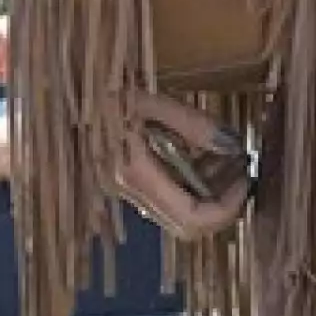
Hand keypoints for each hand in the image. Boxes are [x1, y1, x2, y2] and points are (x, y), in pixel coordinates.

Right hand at [112, 92, 252, 241]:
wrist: (69, 91)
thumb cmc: (106, 91)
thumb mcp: (152, 100)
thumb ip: (193, 124)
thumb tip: (231, 146)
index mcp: (133, 174)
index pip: (190, 218)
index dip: (226, 207)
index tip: (246, 178)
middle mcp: (128, 192)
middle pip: (186, 225)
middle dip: (222, 203)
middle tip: (244, 171)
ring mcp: (126, 189)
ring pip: (178, 213)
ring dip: (211, 191)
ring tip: (231, 156)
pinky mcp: (127, 180)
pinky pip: (168, 195)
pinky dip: (194, 181)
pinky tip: (207, 153)